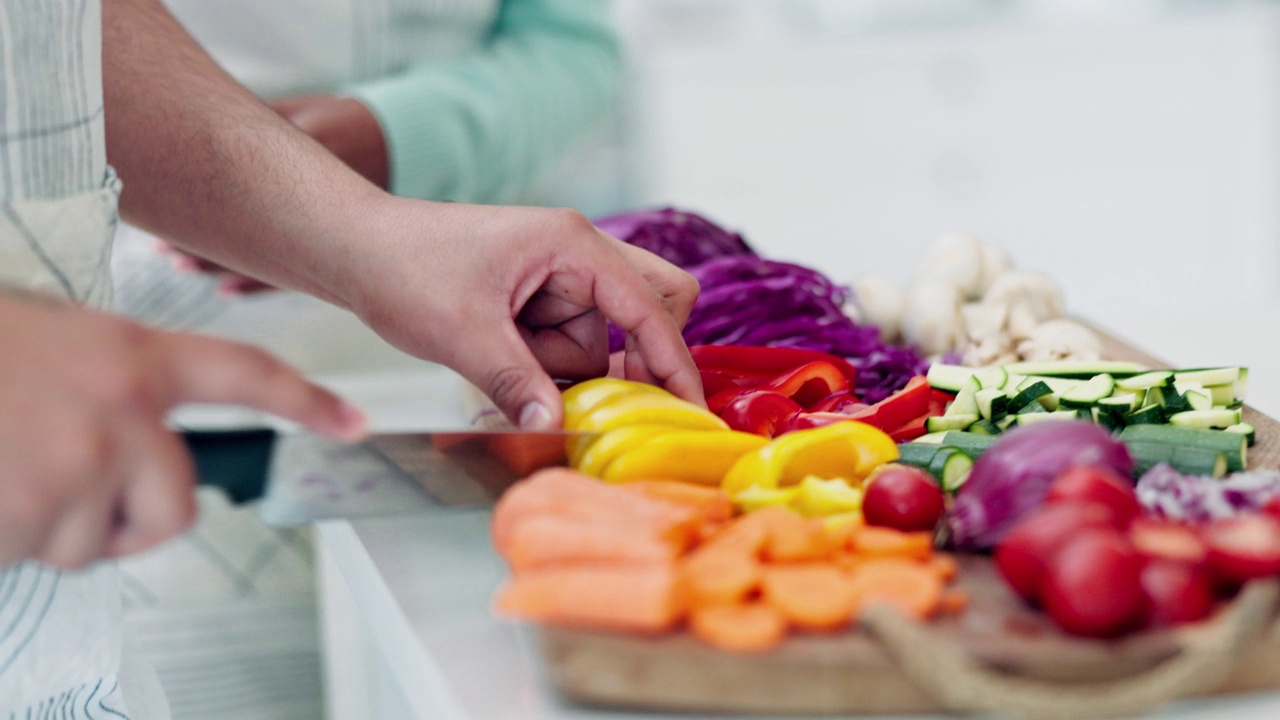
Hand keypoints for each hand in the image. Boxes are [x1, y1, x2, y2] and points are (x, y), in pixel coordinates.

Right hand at [0, 292, 366, 568]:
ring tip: (0, 463)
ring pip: (94, 542)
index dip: (302, 400)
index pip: (243, 373)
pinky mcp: (34, 508)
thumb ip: (110, 387)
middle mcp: (122, 408)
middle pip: (177, 508)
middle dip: (130, 522)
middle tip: (66, 488)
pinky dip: (6, 537)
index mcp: (130, 354)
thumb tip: (135, 448)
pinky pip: (36, 555)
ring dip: (46, 525)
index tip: (351, 422)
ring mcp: (79, 462)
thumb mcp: (50, 342)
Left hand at [155, 93, 388, 294]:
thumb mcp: (303, 111)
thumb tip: (201, 130)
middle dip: (204, 243)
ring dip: (222, 265)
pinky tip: (227, 290)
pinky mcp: (335, 243)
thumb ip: (260, 125)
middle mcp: (315, 198)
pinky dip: (256, 283)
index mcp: (305, 158)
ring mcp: (328, 226)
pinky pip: (291, 271)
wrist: (405, 143)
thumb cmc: (347, 121)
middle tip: (166, 253)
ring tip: (182, 267)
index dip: (203, 198)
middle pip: (249, 228)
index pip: (245, 183)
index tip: (165, 209)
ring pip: (267, 255)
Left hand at [334, 200, 702, 427]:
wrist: (352, 247)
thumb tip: (557, 427)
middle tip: (599, 394)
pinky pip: (566, 339)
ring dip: (563, 365)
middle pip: (645, 307)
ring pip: (598, 337)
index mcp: (572, 244)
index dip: (673, 362)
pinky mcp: (535, 294)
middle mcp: (575, 253)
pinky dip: (543, 361)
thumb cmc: (404, 267)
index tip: (688, 411)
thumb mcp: (463, 334)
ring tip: (500, 357)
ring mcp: (556, 273)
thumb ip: (517, 383)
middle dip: (628, 357)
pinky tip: (499, 356)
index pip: (649, 307)